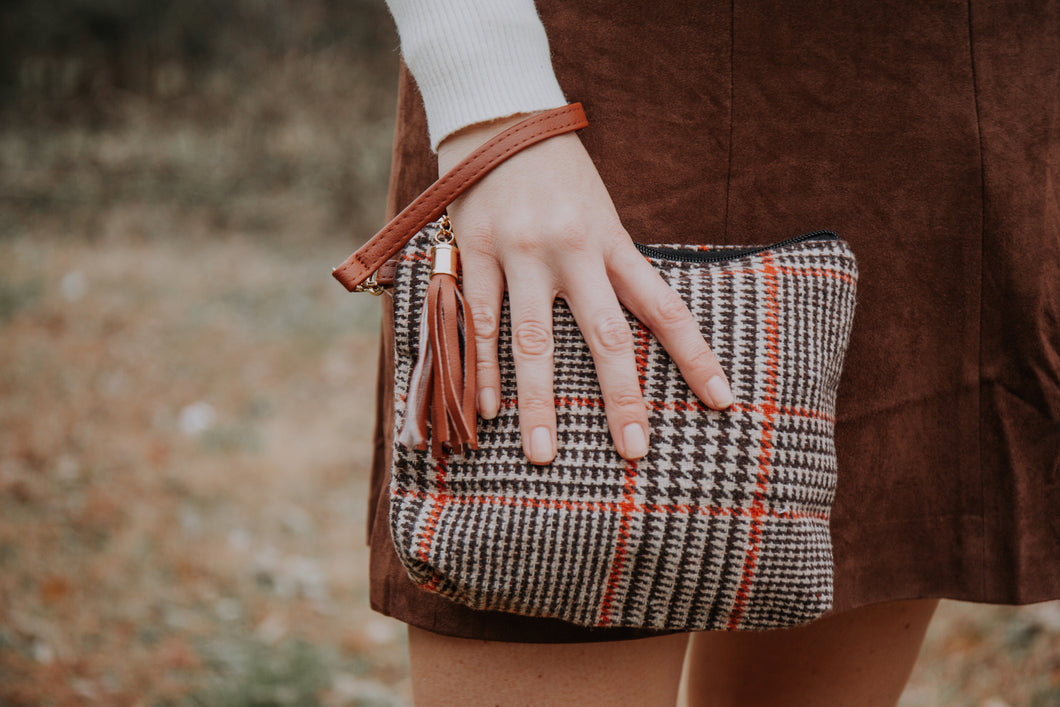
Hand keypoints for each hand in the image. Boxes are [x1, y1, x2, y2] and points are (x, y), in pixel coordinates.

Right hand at [437, 113, 732, 464]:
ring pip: (532, 342)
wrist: (500, 118)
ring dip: (539, 403)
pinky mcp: (475, 254)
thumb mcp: (601, 213)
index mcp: (612, 241)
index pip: (663, 307)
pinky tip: (489, 412)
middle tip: (635, 450)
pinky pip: (480, 323)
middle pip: (604, 336)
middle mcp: (572, 251)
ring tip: (544, 454)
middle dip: (621, 397)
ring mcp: (521, 255)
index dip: (696, 356)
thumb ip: (612, 267)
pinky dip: (483, 371)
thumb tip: (635, 328)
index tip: (724, 401)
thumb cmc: (560, 173)